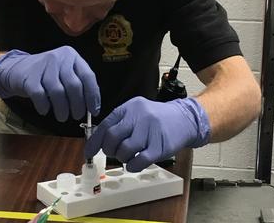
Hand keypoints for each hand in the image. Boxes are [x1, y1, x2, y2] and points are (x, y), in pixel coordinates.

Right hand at [0, 46, 99, 121]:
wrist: (18, 68)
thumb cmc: (47, 74)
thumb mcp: (64, 72)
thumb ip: (78, 84)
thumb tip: (91, 107)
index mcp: (72, 56)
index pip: (88, 76)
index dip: (93, 96)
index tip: (94, 111)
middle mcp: (59, 58)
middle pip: (74, 85)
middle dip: (78, 105)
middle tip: (77, 116)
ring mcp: (44, 65)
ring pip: (58, 92)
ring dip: (62, 109)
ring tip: (62, 117)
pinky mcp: (30, 76)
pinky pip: (40, 96)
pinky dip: (44, 106)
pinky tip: (45, 110)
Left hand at [84, 96, 210, 171]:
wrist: (184, 119)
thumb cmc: (157, 118)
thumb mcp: (137, 112)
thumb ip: (120, 122)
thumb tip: (98, 139)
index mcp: (130, 108)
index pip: (106, 125)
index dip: (95, 141)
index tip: (89, 151)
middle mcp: (139, 117)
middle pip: (112, 138)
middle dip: (109, 149)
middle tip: (113, 152)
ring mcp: (150, 131)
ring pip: (124, 150)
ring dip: (122, 158)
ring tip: (128, 155)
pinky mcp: (159, 147)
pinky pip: (138, 161)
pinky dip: (132, 165)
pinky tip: (135, 163)